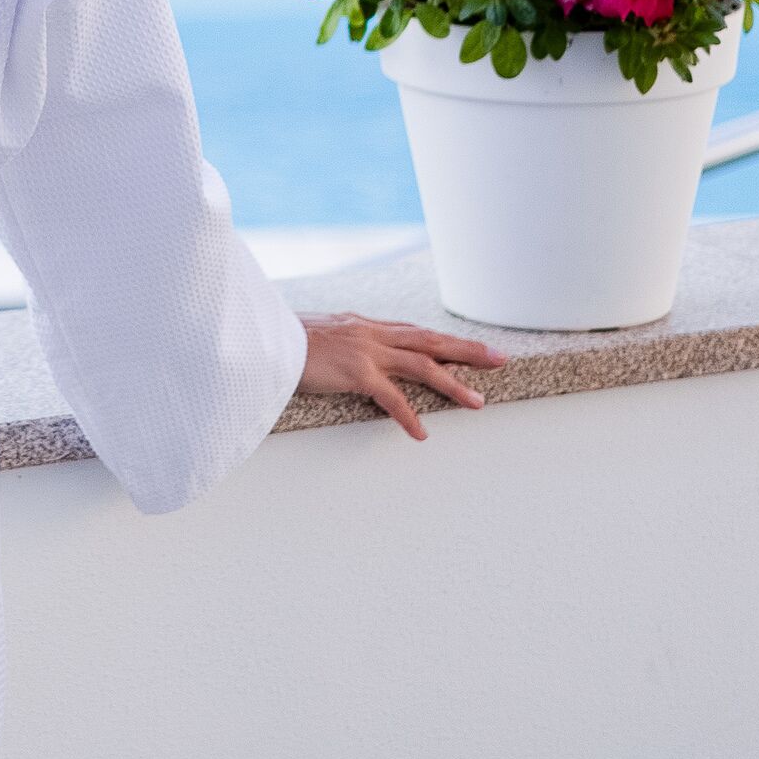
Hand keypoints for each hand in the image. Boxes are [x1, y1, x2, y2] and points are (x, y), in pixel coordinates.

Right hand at [297, 312, 504, 439]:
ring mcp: (365, 351)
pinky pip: (391, 397)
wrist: (260, 336)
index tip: (467, 347)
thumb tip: (342, 354)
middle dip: (466, 350)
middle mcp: (370, 333)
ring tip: (477, 402)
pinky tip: (421, 434)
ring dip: (453, 383)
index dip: (442, 340)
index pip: (413, 331)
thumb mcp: (316, 336)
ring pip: (422, 365)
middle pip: (429, 340)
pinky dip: (409, 416)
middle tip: (498, 358)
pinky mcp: (356, 372)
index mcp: (362, 324)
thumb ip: (337, 344)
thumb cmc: (280, 339)